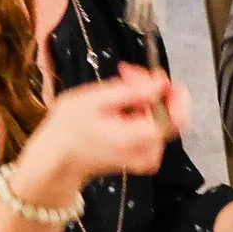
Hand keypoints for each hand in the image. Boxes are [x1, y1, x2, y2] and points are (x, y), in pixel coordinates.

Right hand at [13, 67, 189, 199]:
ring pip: (161, 118)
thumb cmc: (68, 129)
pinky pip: (153, 127)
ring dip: (145, 97)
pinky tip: (122, 101)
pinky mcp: (145, 157)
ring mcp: (148, 158)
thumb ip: (131, 91)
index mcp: (137, 139)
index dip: (169, 91)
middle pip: (169, 113)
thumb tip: (162, 82)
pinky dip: (142, 110)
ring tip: (120, 83)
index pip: (176, 114)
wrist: (56, 159)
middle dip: (152, 88)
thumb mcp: (93, 100)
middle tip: (127, 72)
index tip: (151, 73)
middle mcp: (149, 152)